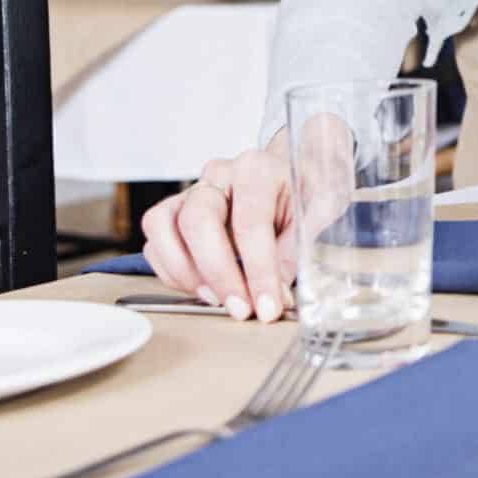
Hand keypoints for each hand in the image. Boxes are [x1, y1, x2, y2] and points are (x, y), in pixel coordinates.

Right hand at [139, 131, 292, 320]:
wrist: (291, 173)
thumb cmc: (304, 190)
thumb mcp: (322, 208)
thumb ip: (300, 245)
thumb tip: (277, 288)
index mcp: (257, 169)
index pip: (250, 221)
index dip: (258, 270)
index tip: (268, 305)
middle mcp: (218, 175)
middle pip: (197, 220)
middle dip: (218, 273)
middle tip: (241, 309)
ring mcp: (191, 191)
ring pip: (162, 227)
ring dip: (186, 273)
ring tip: (217, 300)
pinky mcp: (174, 211)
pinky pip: (155, 242)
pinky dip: (172, 273)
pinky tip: (203, 290)